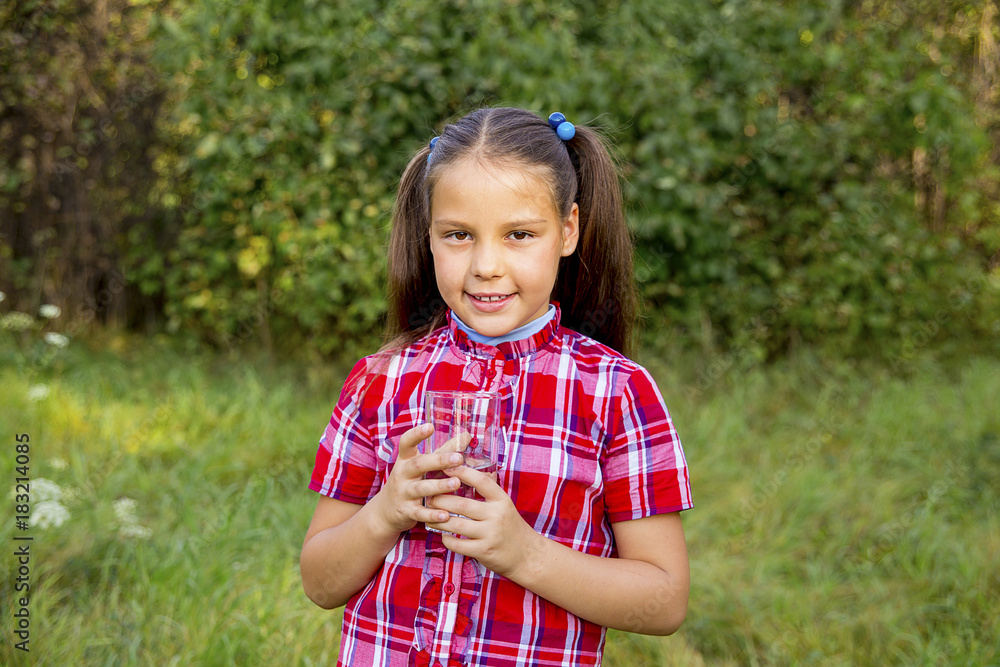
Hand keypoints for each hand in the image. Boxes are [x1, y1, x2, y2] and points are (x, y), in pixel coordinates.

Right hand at [369, 423, 465, 534]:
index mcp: (405, 460)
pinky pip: (419, 513)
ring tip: (456, 483)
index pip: (406, 443)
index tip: (429, 426)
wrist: (386, 511)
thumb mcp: (421, 464)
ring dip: (438, 486)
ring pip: (420, 489)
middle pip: (418, 465)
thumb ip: (444, 450)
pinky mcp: (406, 511)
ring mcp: (403, 493)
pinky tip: (446, 514)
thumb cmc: (410, 481)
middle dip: (438, 461)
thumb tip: (467, 435)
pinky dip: (432, 514)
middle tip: (458, 458)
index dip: (416, 434)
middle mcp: (402, 474)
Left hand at [429, 466, 543, 579]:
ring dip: (438, 520)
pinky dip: (446, 539)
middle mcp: (496, 516)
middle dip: (440, 500)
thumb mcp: (505, 506)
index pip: (480, 481)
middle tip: (429, 497)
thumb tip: (466, 474)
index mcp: (501, 500)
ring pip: (456, 525)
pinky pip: (458, 544)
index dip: (462, 473)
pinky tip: (442, 534)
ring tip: (429, 516)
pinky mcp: (484, 551)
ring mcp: (490, 534)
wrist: (527, 556)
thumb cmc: (511, 527)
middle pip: (461, 505)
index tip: (446, 467)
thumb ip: (488, 492)